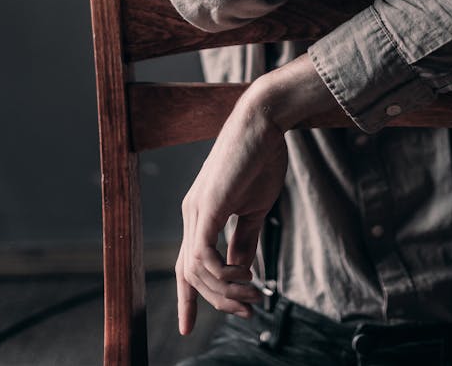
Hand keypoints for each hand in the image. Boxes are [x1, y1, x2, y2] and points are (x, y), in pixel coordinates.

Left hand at [175, 91, 287, 334]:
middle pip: (189, 275)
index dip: (188, 299)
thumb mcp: (253, 208)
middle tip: (249, 311)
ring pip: (196, 271)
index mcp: (201, 214)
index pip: (186, 265)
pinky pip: (203, 255)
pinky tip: (247, 273)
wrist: (264, 121)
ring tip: (255, 293)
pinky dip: (223, 273)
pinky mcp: (207, 206)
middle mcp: (191, 214)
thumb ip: (244, 239)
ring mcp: (196, 210)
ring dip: (226, 291)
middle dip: (216, 302)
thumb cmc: (262, 158)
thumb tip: (241, 271)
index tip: (187, 329)